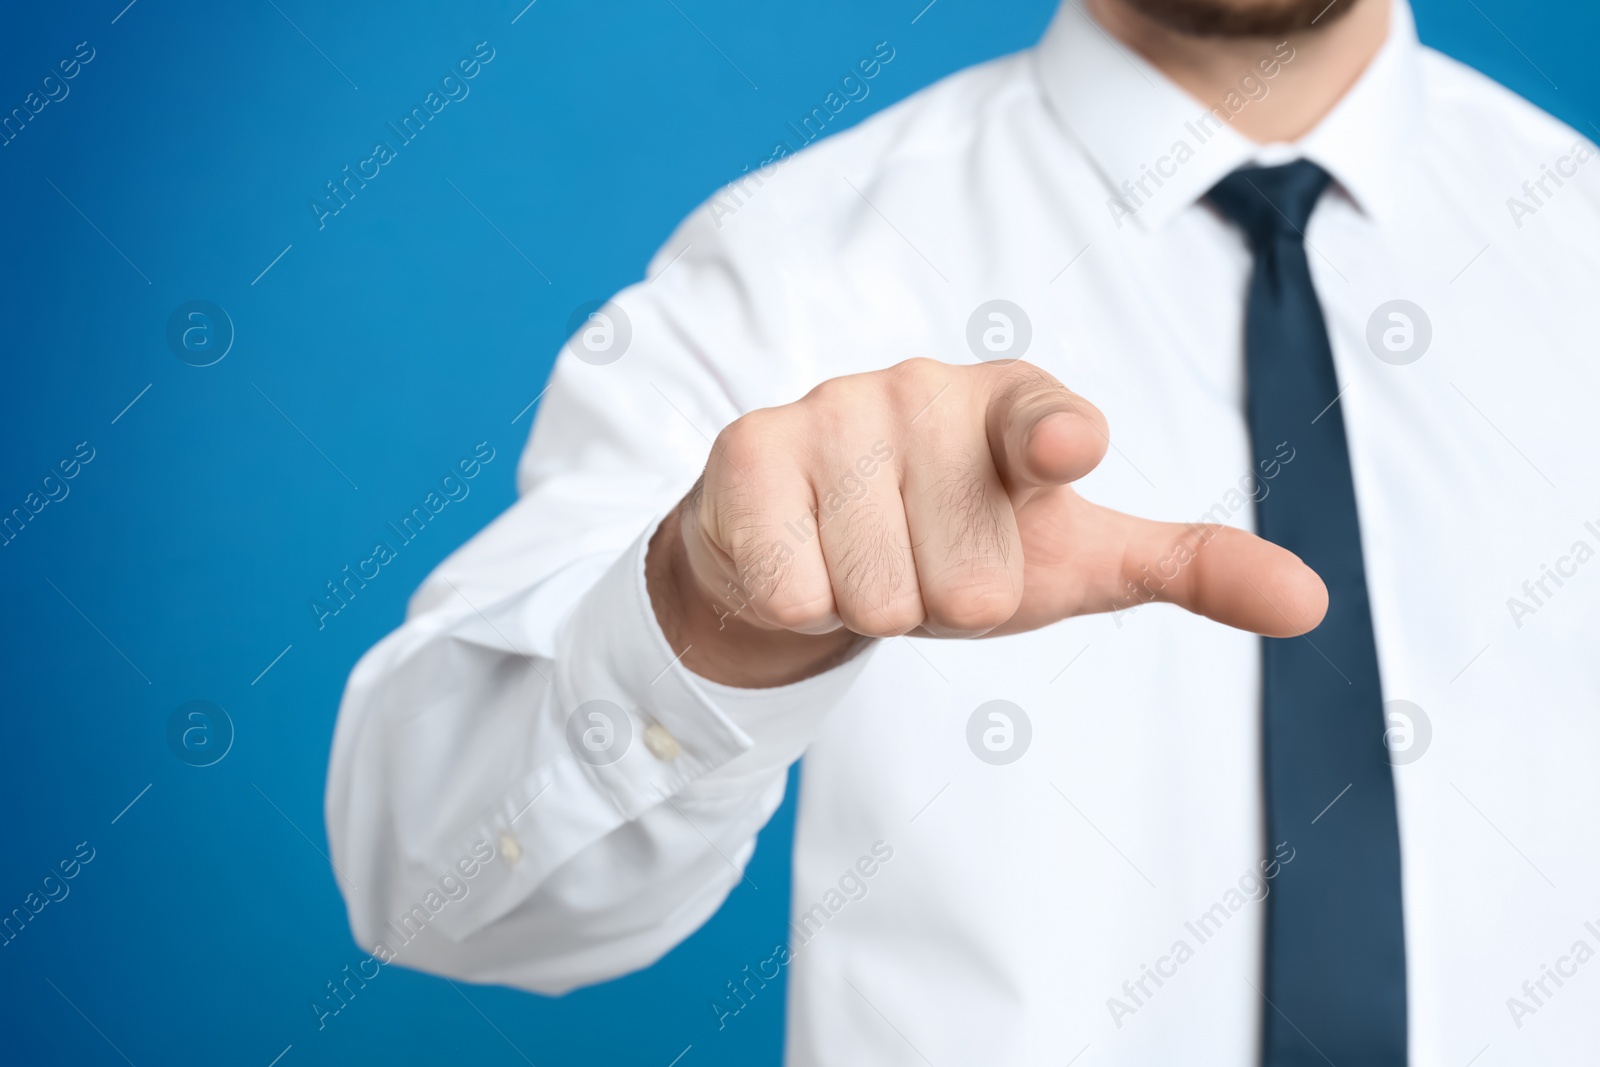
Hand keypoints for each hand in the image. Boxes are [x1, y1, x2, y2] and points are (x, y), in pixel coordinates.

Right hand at [646, 358, 1326, 686]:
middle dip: (941, 602)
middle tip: (916, 562)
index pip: (1039, 422)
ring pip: (878, 592)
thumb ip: (1186, 567)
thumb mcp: (1073, 561)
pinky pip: (796, 587)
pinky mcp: (748, 450)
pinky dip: (800, 603)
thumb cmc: (953, 547)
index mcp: (1011, 406)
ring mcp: (830, 411)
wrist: (810, 549)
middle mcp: (921, 391)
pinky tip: (798, 557)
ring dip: (872, 604)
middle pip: (963, 580)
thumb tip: (1313, 602)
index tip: (1066, 449)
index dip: (1052, 439)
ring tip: (858, 558)